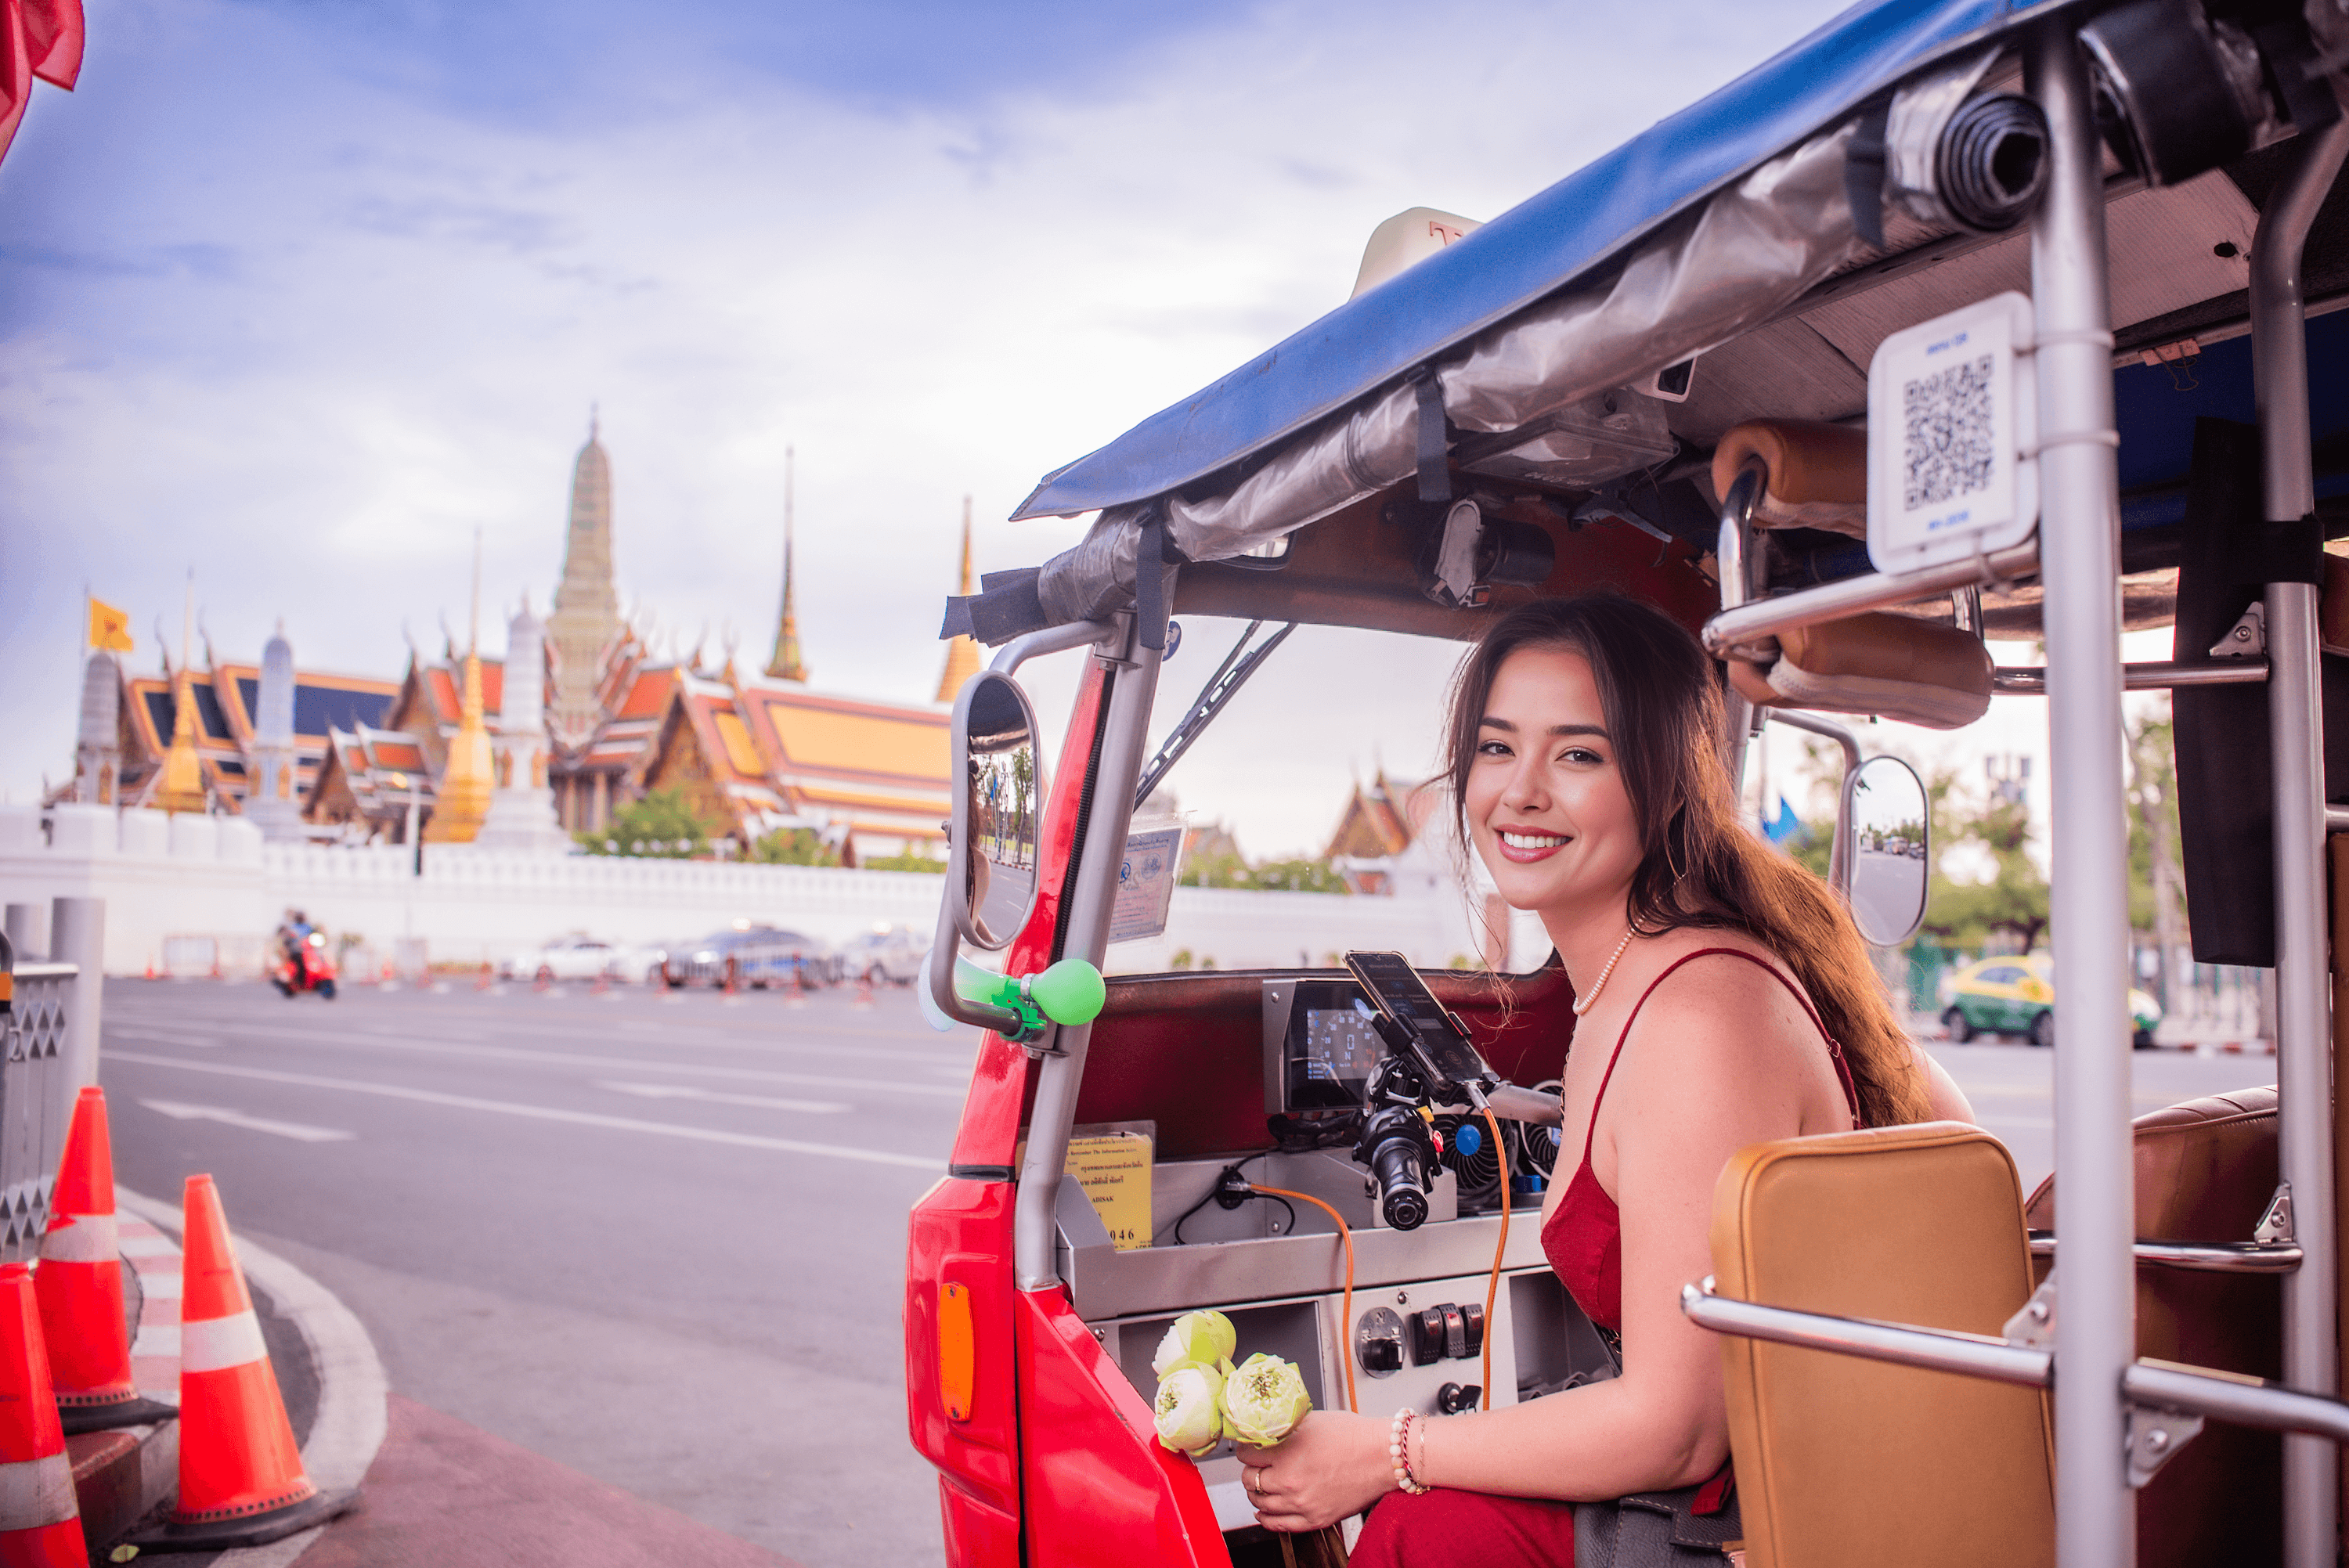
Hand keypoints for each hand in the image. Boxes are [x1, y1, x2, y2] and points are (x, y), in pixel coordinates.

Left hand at [1236, 1410, 1392, 1532]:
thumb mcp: (1310, 1421)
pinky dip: (1266, 1517)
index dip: (1247, 1448)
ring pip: (1260, 1502)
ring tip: (1261, 1484)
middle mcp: (1289, 1481)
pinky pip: (1278, 1525)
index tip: (1251, 1448)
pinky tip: (1264, 1510)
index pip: (1246, 1455)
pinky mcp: (1315, 1519)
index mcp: (1286, 1453)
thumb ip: (1283, 1428)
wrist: (1382, 1456)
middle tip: (1258, 1464)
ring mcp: (1301, 1504)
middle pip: (1248, 1480)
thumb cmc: (1353, 1436)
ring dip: (1256, 1492)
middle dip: (1250, 1470)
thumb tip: (1263, 1430)